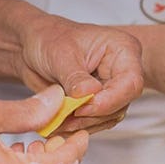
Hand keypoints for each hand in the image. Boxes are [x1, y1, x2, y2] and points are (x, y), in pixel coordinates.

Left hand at [14, 15, 144, 134]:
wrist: (33, 45)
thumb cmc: (49, 38)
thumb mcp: (61, 54)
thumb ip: (76, 77)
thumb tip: (89, 94)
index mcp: (122, 50)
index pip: (130, 82)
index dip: (110, 100)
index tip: (83, 108)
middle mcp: (121, 70)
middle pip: (121, 103)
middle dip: (92, 114)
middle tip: (65, 117)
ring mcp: (110, 88)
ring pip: (109, 117)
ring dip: (84, 123)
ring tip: (59, 121)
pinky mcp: (98, 102)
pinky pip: (96, 122)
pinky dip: (78, 126)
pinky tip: (61, 124)